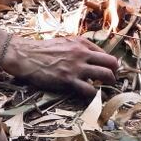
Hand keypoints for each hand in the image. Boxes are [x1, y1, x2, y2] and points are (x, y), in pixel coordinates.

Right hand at [1, 36, 118, 95]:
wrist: (26, 56)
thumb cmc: (43, 50)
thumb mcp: (65, 42)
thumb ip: (79, 47)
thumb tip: (92, 56)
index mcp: (82, 43)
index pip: (106, 54)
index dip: (110, 64)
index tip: (110, 72)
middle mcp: (83, 53)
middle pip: (111, 63)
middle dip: (115, 73)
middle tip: (112, 81)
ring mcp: (77, 67)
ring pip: (105, 75)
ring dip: (109, 84)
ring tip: (107, 90)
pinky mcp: (69, 80)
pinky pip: (90, 90)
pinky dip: (96, 96)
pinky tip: (95, 99)